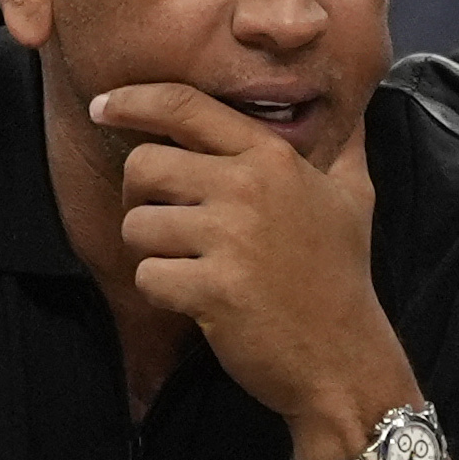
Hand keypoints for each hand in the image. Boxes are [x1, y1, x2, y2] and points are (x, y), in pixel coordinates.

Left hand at [88, 81, 404, 444]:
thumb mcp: (354, 197)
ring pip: (137, 224)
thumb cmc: (342, 277)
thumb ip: (345, 145)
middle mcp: (249, 188)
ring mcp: (231, 239)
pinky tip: (194, 300)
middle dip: (138, 195)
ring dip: (150, 250)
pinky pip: (146, 276)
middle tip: (160, 221)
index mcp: (272, 158)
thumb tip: (356, 107)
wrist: (343, 358)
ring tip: (187, 266)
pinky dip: (160, 291)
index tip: (102, 108)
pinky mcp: (213, 289)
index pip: (184, 107)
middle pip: (144, 165)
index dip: (132, 101)